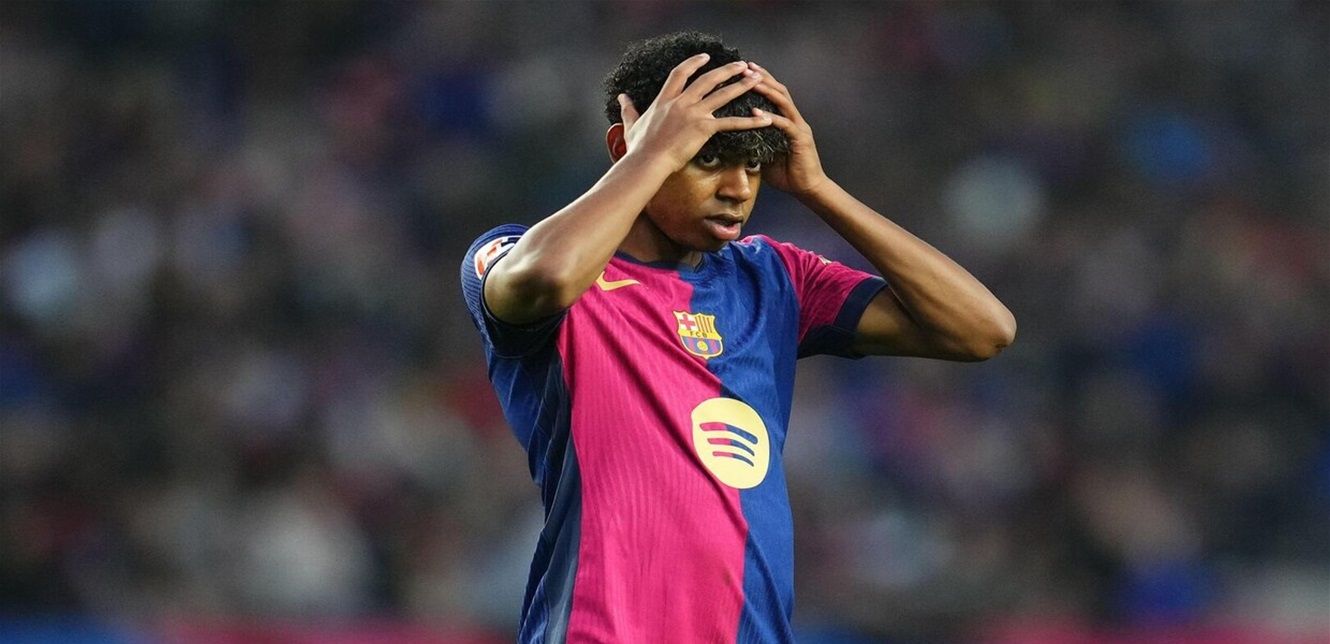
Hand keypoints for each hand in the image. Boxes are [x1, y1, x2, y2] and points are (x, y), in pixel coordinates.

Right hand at [617, 54, 772, 170]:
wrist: (647, 161)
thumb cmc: (638, 148)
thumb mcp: (632, 124)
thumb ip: (628, 109)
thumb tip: (621, 97)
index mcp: (665, 99)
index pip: (681, 74)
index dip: (694, 63)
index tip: (705, 57)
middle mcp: (681, 102)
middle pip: (708, 79)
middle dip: (727, 70)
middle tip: (741, 65)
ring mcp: (693, 113)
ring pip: (723, 94)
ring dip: (742, 85)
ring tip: (756, 79)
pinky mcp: (704, 128)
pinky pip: (731, 122)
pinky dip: (750, 121)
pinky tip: (765, 119)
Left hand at [748, 63, 829, 198]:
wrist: (808, 189)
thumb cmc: (786, 174)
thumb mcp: (764, 154)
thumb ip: (753, 142)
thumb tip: (732, 138)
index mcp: (786, 120)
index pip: (773, 94)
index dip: (760, 80)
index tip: (744, 69)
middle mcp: (794, 119)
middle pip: (779, 90)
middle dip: (762, 77)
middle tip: (745, 66)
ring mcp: (798, 127)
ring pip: (783, 101)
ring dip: (766, 89)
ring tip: (750, 80)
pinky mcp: (800, 138)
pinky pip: (783, 124)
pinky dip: (769, 116)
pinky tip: (755, 111)